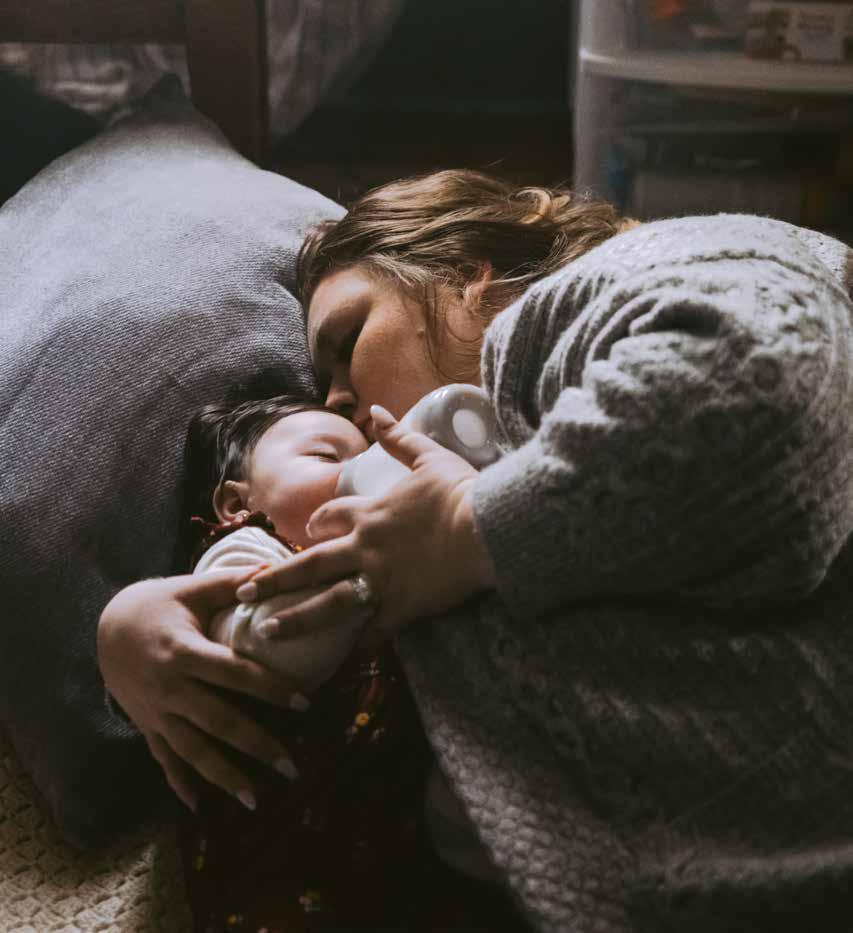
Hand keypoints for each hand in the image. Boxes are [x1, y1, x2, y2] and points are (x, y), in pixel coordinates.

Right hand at [97, 572, 307, 813]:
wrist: (105, 626)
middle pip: (219, 722)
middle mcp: (169, 688)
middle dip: (257, 746)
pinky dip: (180, 785)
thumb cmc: (159, 604)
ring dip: (224, 777)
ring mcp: (155, 712)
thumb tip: (276, 568)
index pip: (235, 675)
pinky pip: (164, 760)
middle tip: (292, 767)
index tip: (304, 704)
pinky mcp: (147, 725)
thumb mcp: (191, 588)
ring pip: (192, 751)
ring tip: (256, 800)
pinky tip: (200, 808)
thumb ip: (232, 582)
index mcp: (184, 651)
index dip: (270, 689)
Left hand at [238, 404, 496, 653]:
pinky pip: (372, 631)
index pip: (330, 516)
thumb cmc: (460, 490)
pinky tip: (342, 657)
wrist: (485, 528)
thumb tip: (374, 410)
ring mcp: (379, 581)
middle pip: (309, 564)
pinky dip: (358, 644)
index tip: (308, 529)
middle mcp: (364, 548)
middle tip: (244, 590)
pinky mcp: (400, 608)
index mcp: (369, 513)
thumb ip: (397, 436)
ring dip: (294, 618)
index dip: (316, 521)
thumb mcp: (428, 456)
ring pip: (325, 603)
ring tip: (265, 631)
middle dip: (274, 577)